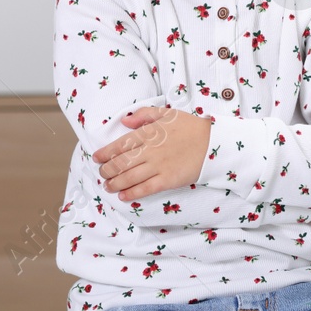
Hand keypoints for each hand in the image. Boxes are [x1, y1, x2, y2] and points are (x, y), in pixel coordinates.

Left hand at [92, 105, 212, 199]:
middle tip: (101, 174)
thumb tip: (124, 122)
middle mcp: (149, 150)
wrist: (213, 143)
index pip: (119, 145)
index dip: (105, 153)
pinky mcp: (167, 180)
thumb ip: (143, 115)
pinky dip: (131, 193)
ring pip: (129, 177)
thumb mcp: (166, 113)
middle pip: (120, 163)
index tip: (97, 158)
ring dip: (114, 183)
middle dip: (107, 170)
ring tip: (107, 186)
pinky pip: (145, 189)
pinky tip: (122, 196)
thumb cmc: (189, 127)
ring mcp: (158, 166)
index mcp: (148, 133)